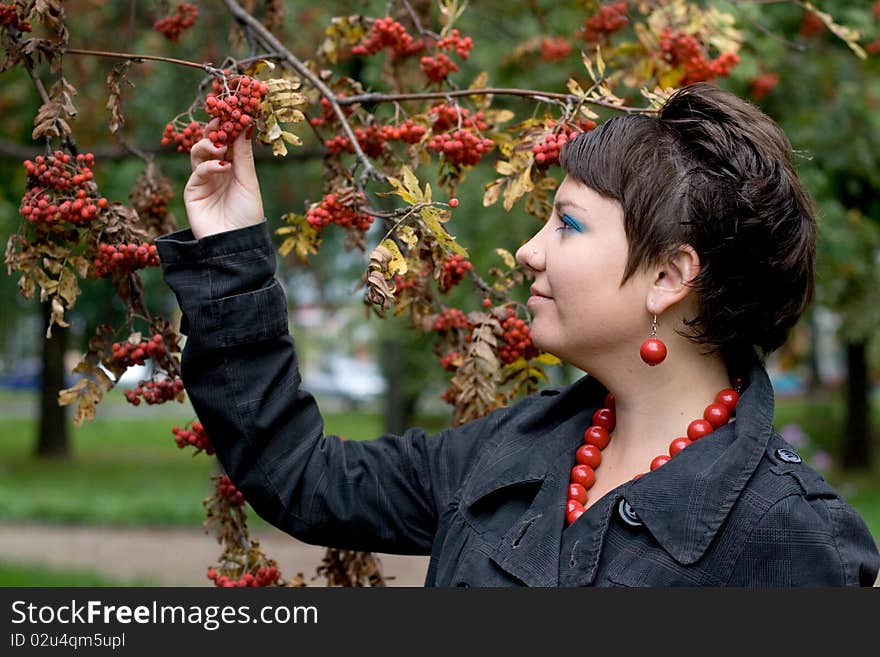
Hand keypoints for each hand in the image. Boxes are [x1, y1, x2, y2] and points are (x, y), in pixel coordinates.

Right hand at [184, 118, 264, 238]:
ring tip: (221, 146)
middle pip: (210, 141)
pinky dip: (209, 165)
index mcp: (235, 167)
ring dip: (209, 144)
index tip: (236, 109)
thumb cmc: (248, 215)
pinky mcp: (193, 191)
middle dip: (215, 129)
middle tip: (222, 119)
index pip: (229, 140)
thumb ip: (244, 155)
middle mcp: (218, 170)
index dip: (231, 125)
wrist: (236, 244)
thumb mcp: (249, 182)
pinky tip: (222, 167)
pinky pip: (198, 171)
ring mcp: (204, 179)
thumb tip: (246, 125)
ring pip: (199, 152)